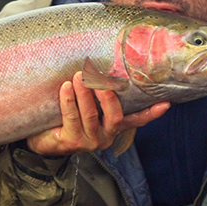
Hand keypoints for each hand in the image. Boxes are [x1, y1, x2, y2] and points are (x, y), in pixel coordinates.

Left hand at [25, 71, 168, 156]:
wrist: (40, 136)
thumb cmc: (66, 115)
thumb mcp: (86, 104)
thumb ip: (97, 92)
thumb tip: (101, 63)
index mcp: (113, 126)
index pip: (136, 120)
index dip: (150, 113)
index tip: (165, 103)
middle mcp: (105, 135)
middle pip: (114, 116)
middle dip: (107, 95)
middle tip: (97, 77)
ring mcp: (89, 141)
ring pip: (91, 115)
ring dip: (84, 93)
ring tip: (78, 76)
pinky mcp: (71, 142)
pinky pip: (71, 118)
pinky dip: (69, 101)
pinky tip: (65, 87)